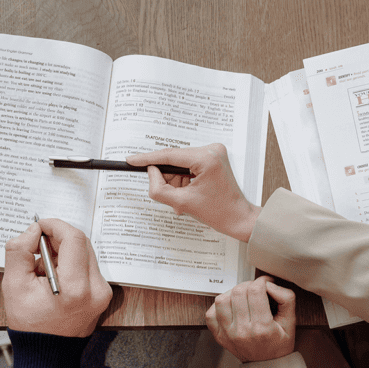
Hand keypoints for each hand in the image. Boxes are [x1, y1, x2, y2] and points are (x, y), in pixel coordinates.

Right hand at [2, 218, 112, 336]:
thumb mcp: (13, 285)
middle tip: (37, 247)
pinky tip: (54, 277)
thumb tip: (33, 230)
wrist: (47, 354)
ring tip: (43, 268)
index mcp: (76, 288)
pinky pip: (88, 265)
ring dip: (63, 251)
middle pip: (82, 243)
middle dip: (57, 238)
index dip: (54, 225)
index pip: (73, 239)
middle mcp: (96, 289)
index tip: (38, 226)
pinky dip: (70, 263)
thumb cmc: (30, 324)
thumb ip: (20, 251)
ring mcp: (103, 292)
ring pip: (85, 252)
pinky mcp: (103, 294)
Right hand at [126, 143, 260, 241]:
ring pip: (180, 163)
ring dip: (176, 182)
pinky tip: (188, 194)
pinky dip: (183, 179)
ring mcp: (213, 152)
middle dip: (168, 179)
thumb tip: (151, 172)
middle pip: (174, 160)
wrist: (237, 217)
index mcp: (206, 158)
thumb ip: (159, 188)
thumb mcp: (181, 203)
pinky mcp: (213, 157)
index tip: (131, 160)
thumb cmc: (217, 212)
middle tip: (170, 196)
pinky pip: (188, 164)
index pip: (169, 155)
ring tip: (183, 200)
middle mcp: (211, 149)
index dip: (147, 159)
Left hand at [206, 276, 296, 362]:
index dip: (262, 281)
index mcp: (262, 328)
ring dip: (232, 293)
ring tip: (242, 297)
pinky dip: (219, 306)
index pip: (255, 291)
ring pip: (221, 300)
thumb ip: (286, 299)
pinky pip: (210, 314)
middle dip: (248, 285)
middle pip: (238, 292)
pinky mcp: (219, 336)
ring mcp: (228, 334)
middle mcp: (242, 331)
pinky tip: (231, 307)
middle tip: (256, 290)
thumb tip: (269, 284)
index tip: (266, 283)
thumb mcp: (291, 322)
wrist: (267, 367)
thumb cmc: (279, 343)